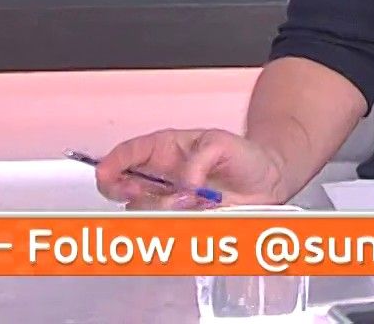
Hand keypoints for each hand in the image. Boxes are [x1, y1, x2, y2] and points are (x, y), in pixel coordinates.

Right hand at [95, 128, 289, 209]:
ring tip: (194, 202)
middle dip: (130, 193)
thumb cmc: (242, 155)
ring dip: (163, 211)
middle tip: (151, 192)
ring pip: (141, 213)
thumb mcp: (221, 143)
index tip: (106, 174)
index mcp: (163, 150)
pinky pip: (164, 230)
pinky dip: (177, 227)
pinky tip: (199, 216)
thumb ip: (199, 160)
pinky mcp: (179, 223)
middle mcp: (158, 177)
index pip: (126, 154)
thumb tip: (185, 184)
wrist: (266, 181)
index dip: (111, 164)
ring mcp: (166, 202)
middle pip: (121, 189)